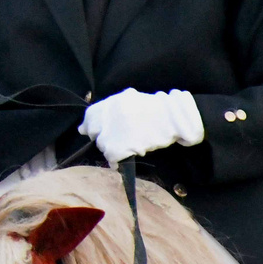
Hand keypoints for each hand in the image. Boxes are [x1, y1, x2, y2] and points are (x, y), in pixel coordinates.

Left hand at [78, 88, 203, 164]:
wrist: (176, 118)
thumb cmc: (158, 109)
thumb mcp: (131, 101)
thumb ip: (112, 110)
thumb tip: (86, 126)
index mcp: (113, 102)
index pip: (91, 115)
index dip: (89, 125)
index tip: (89, 131)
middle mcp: (111, 115)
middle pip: (95, 131)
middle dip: (100, 137)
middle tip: (111, 141)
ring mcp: (115, 130)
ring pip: (102, 144)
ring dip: (110, 148)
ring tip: (121, 149)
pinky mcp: (122, 145)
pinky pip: (111, 157)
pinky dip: (114, 161)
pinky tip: (119, 162)